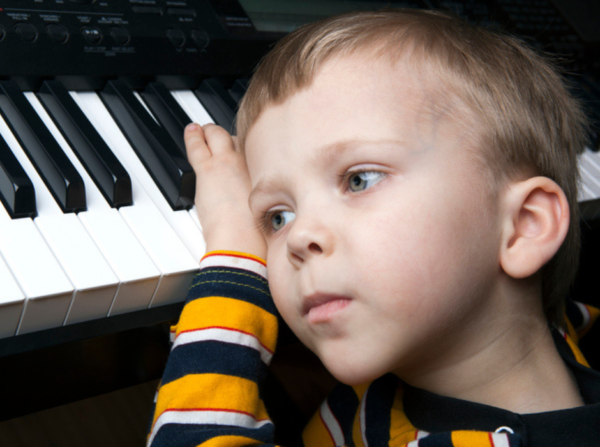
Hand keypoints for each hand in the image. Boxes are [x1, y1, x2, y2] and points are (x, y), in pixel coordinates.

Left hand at [185, 123, 266, 259]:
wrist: (242, 239)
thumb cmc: (255, 233)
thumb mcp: (267, 212)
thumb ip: (260, 202)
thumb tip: (253, 206)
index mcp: (265, 173)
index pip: (253, 150)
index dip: (242, 149)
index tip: (237, 152)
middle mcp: (250, 162)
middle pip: (237, 139)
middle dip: (225, 137)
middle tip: (216, 138)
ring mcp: (229, 163)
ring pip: (217, 136)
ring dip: (208, 132)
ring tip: (200, 130)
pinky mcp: (208, 169)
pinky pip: (197, 146)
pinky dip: (192, 137)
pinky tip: (191, 131)